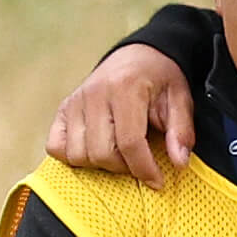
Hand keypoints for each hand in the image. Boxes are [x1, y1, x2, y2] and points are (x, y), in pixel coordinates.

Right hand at [48, 44, 196, 189]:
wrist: (139, 54)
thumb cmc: (160, 79)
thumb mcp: (180, 100)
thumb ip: (181, 132)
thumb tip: (179, 163)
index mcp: (125, 88)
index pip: (129, 142)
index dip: (144, 169)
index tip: (157, 181)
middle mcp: (95, 93)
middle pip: (101, 153)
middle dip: (124, 168)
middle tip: (139, 163)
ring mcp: (75, 101)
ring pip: (78, 154)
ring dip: (100, 164)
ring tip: (120, 155)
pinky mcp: (63, 108)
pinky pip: (56, 146)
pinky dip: (73, 156)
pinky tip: (95, 151)